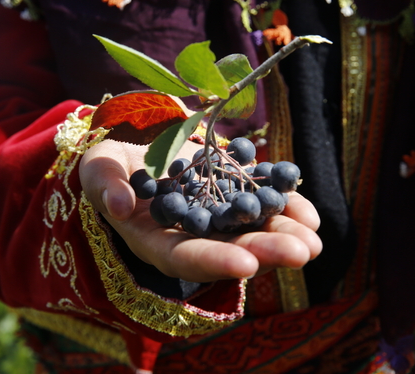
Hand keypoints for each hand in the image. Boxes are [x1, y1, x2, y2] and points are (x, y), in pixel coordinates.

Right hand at [79, 139, 321, 282]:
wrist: (135, 149)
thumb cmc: (110, 163)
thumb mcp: (99, 169)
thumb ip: (106, 186)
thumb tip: (119, 206)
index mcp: (154, 241)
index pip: (183, 258)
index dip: (213, 262)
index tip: (246, 264)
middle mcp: (190, 238)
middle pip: (229, 251)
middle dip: (266, 252)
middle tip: (303, 252)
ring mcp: (215, 220)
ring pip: (252, 233)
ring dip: (285, 235)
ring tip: (315, 236)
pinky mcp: (232, 198)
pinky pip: (261, 205)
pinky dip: (285, 207)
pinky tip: (309, 211)